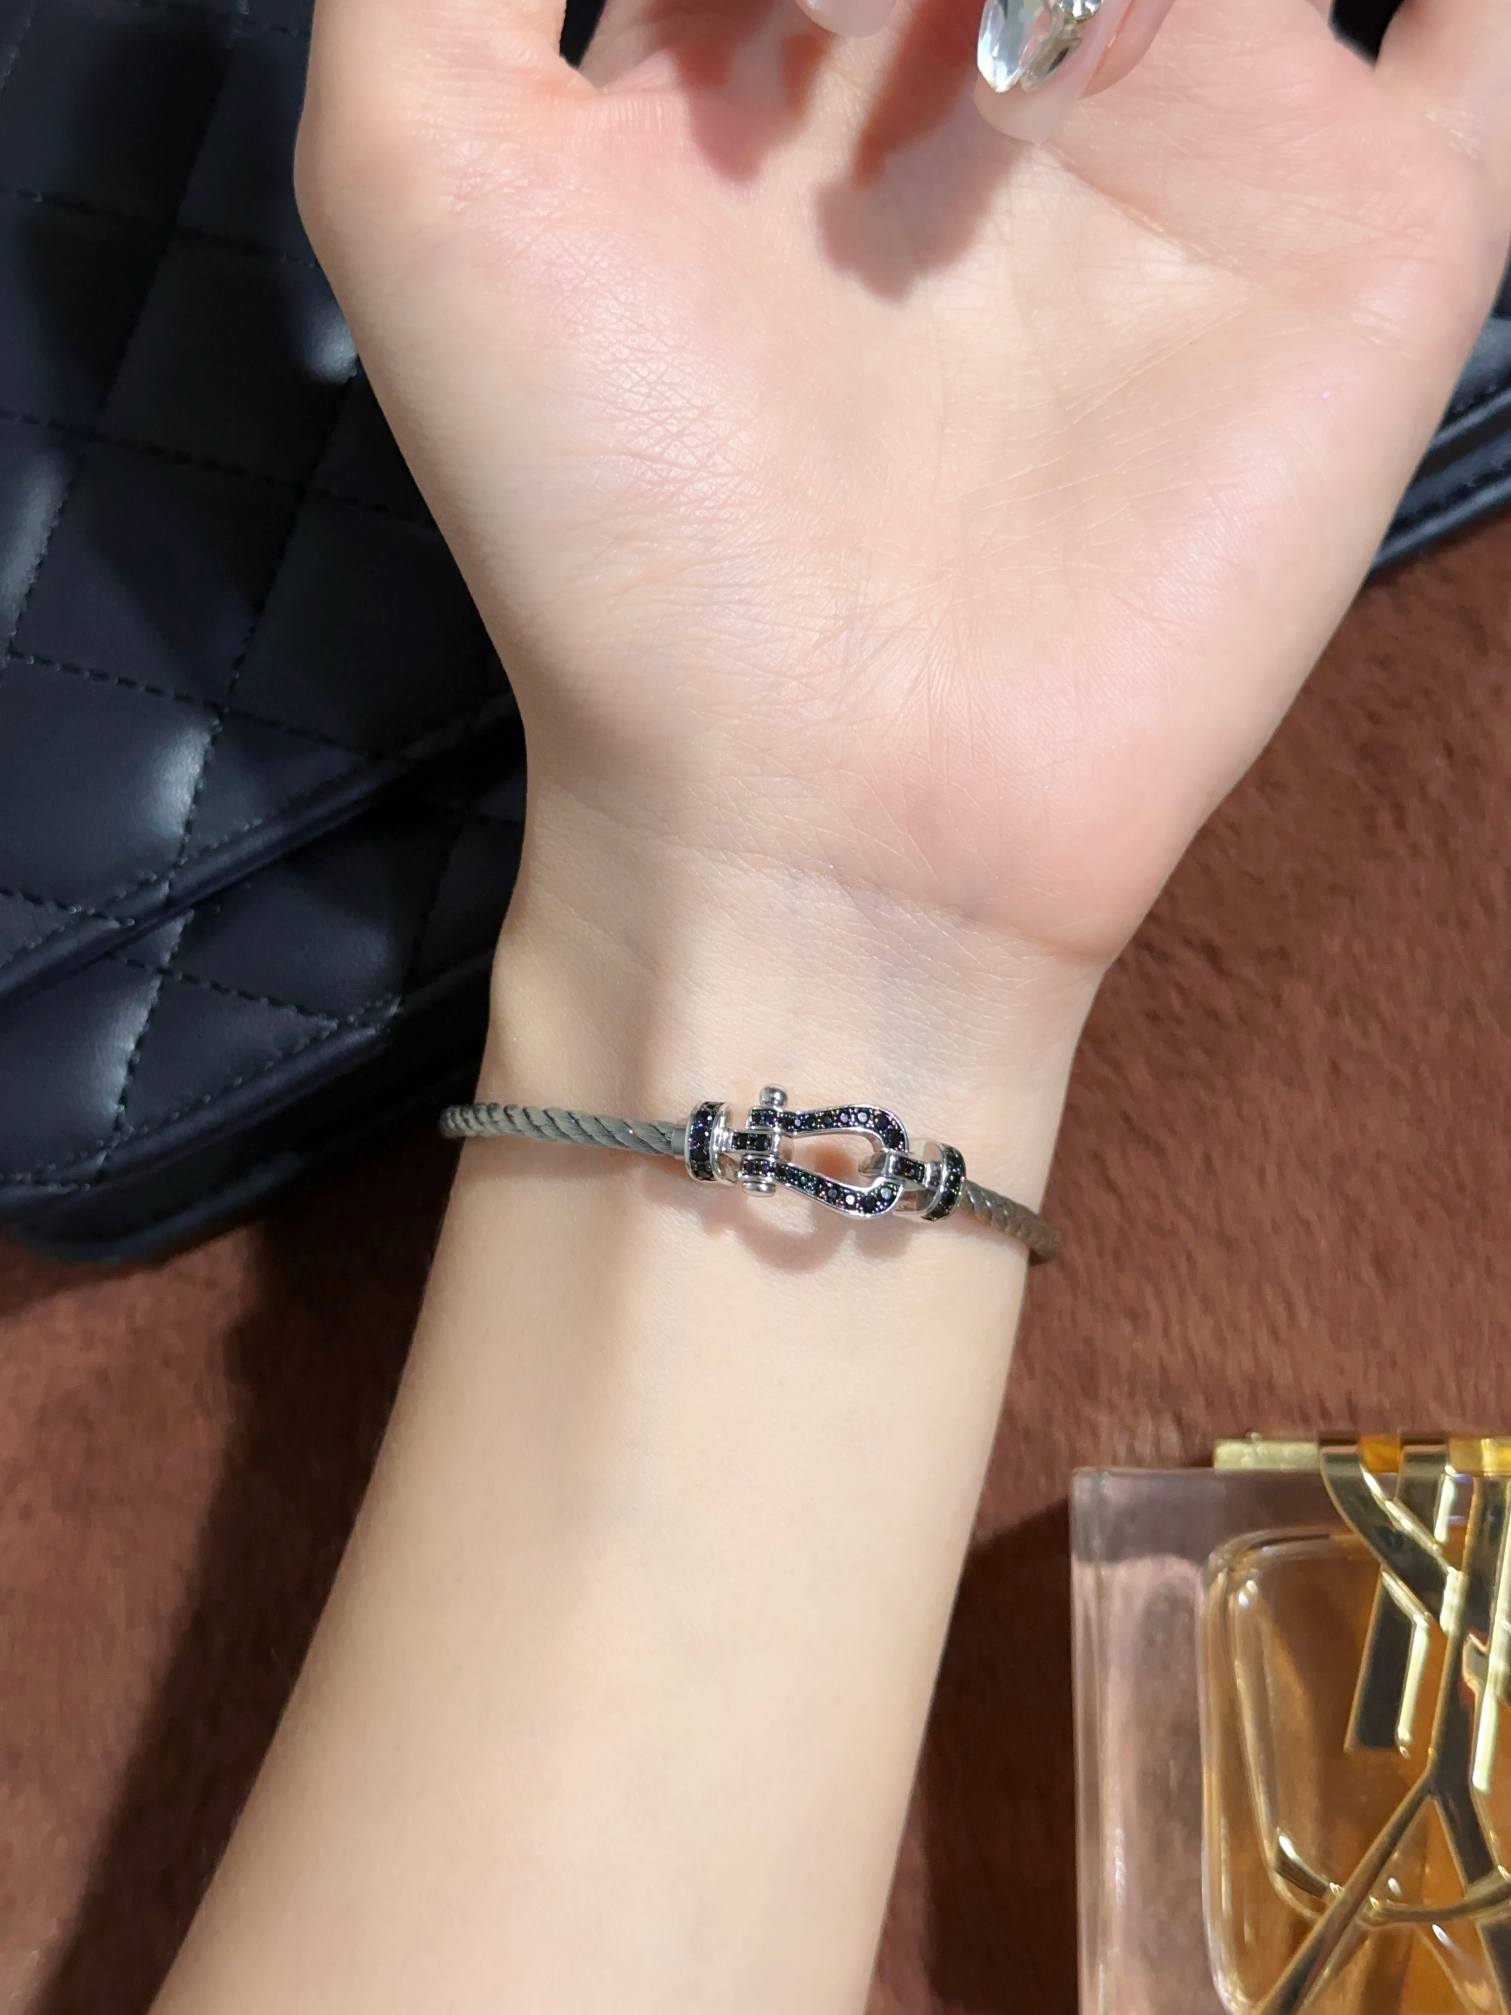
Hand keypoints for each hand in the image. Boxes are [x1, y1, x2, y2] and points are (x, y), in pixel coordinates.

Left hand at [296, 0, 1508, 1000]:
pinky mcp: (1376, 239)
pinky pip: (1487, 25)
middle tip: (900, 53)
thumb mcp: (416, 173)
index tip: (758, 11)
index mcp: (788, 21)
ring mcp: (1203, 136)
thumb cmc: (614, 520)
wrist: (830, 814)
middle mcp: (995, 59)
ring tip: (1012, 78)